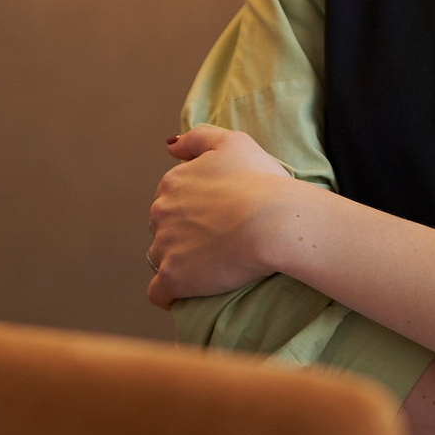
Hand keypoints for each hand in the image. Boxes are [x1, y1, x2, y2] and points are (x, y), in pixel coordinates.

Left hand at [145, 126, 299, 306]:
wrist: (274, 221)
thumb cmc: (261, 181)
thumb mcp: (233, 143)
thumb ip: (197, 139)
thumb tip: (169, 146)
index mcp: (173, 182)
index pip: (171, 200)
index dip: (192, 211)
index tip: (215, 220)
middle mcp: (160, 211)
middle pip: (163, 229)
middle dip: (182, 236)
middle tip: (215, 244)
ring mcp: (164, 245)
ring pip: (160, 259)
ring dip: (178, 263)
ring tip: (208, 269)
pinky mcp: (173, 276)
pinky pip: (159, 293)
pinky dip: (170, 294)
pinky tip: (187, 295)